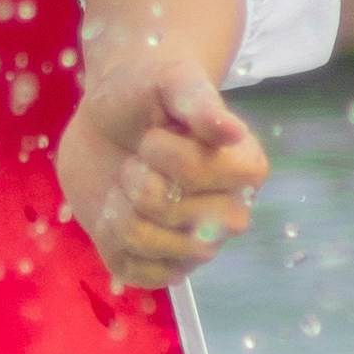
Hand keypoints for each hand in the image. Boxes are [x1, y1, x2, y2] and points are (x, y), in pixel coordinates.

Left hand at [56, 53, 269, 288]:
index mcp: (247, 170)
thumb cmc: (146, 98)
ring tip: (127, 184)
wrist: (106, 125)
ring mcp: (198, 249)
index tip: (154, 134)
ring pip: (141, 238)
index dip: (158, 149)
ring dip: (118, 203)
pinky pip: (126, 266)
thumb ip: (199, 103)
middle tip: (139, 160)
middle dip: (135, 175)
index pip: (193, 171)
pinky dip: (108, 235)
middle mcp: (231, 216)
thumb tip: (231, 131)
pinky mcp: (162, 271)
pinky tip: (119, 212)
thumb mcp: (171, 81)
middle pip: (166, 208)